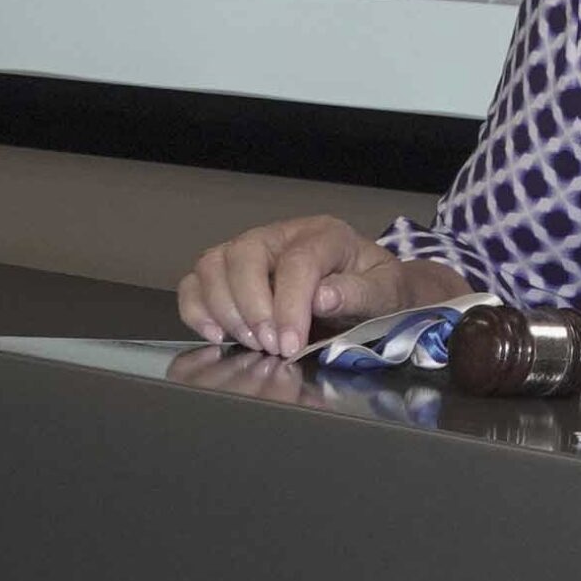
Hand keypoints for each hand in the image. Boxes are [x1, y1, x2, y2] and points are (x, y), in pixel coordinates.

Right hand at [176, 215, 467, 355]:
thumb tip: (323, 298)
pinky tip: (219, 336)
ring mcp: (250, 251)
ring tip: (252, 343)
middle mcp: (281, 235)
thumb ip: (359, 293)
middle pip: (244, 255)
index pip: (297, 262)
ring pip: (213, 265)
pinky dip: (196, 311)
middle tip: (270, 345)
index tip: (290, 344)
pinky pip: (194, 283)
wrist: (369, 289)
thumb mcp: (385, 290)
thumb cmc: (376, 289)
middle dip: (252, 307)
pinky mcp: (228, 273)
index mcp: (325, 234)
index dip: (290, 305)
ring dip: (224, 310)